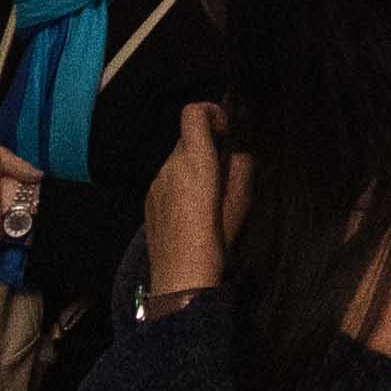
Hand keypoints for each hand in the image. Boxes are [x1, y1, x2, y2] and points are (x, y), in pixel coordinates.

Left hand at [141, 101, 246, 296]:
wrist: (180, 279)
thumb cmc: (214, 241)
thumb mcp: (240, 204)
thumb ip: (241, 171)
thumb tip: (238, 157)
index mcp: (195, 161)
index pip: (193, 113)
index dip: (211, 111)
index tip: (225, 130)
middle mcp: (170, 166)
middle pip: (186, 139)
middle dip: (205, 147)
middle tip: (223, 171)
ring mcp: (155, 184)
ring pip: (176, 162)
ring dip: (192, 168)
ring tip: (209, 199)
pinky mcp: (148, 202)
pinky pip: (166, 182)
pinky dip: (180, 186)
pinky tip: (191, 213)